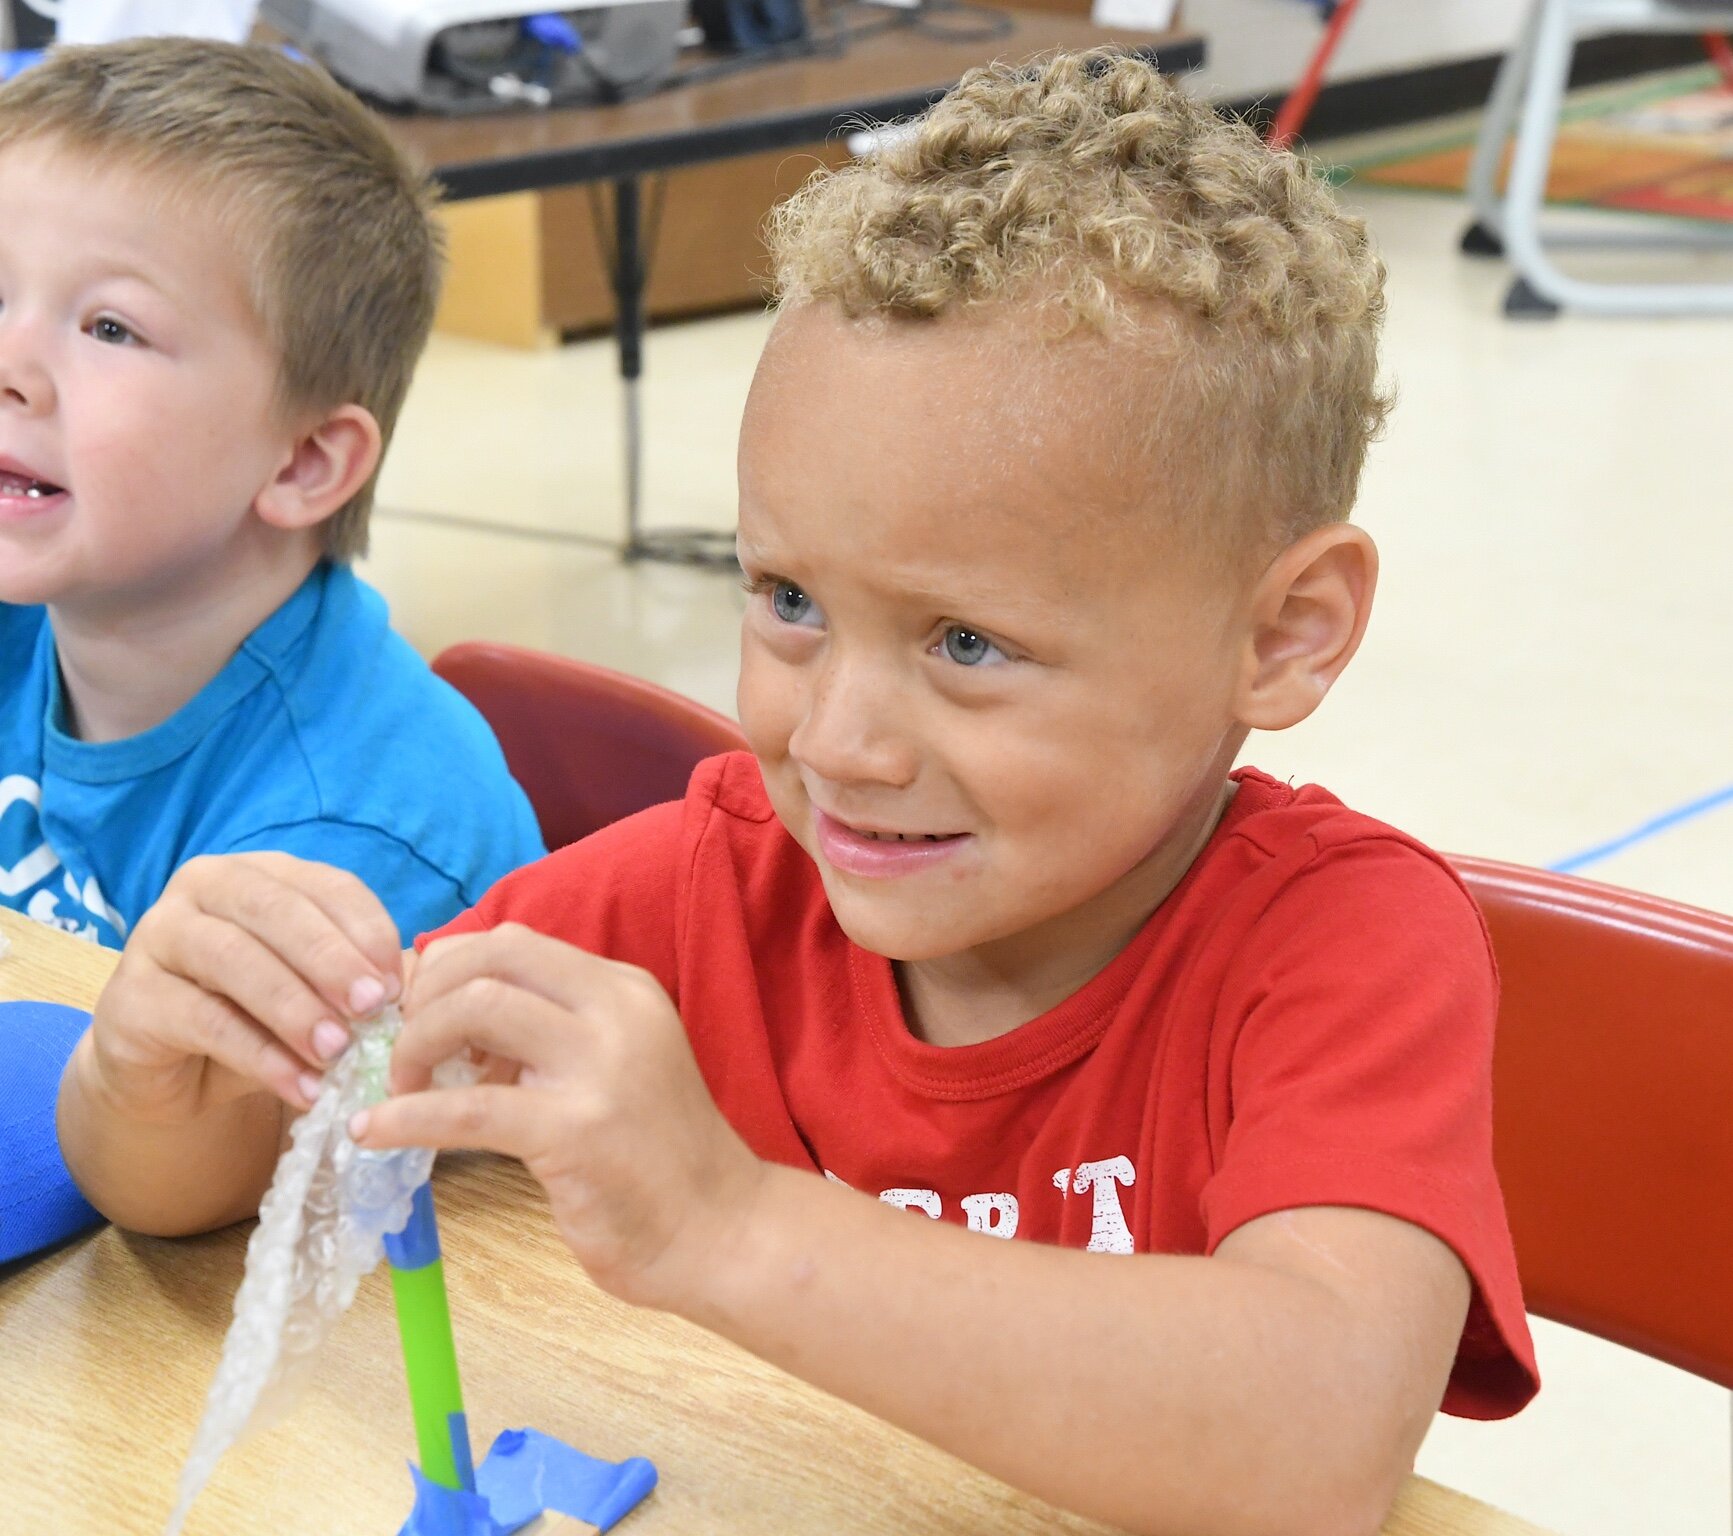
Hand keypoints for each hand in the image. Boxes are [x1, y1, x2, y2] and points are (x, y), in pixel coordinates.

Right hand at [84, 852, 403, 1123]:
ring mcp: (157, 935)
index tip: (397, 984)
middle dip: (332, 959)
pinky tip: (301, 1086)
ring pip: (234, 959)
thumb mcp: (312, 995)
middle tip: (372, 1007)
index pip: (325, 885)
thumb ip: (353, 985)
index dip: (367, 930)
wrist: (172, 1074)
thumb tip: (408, 992)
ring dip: (295, 1008)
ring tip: (338, 1052)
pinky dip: (261, 1056)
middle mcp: (204, 887)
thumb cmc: (256, 1019)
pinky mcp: (130, 996)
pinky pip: (204, 1020)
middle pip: (277, 910)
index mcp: (261, 873)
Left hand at [351, 922, 764, 1311]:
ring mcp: (599, 1067)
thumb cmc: (658, 1159)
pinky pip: (465, 1109)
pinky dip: (405, 1116)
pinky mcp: (574, 1130)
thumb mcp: (612, 1067)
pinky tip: (373, 1133)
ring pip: (474, 1010)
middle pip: (489, 961)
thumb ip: (549, 1035)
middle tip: (400, 1052)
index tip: (416, 1015)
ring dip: (413, 1046)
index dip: (446, 969)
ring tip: (396, 1090)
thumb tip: (446, 1018)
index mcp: (623, 990)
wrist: (719, 1230)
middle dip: (422, 998)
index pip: (513, 943)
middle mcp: (616, 1010)